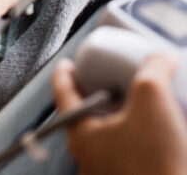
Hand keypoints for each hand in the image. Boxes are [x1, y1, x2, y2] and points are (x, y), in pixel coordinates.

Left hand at [52, 55, 186, 174]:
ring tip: (141, 103)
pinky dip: (139, 138)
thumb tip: (160, 59)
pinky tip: (159, 132)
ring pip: (110, 137)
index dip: (64, 73)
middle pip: (86, 115)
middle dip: (99, 94)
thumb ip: (154, 69)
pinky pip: (130, 154)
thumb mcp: (153, 96)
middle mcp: (90, 159)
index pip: (62, 94)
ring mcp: (111, 174)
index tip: (68, 63)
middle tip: (111, 79)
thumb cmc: (158, 161)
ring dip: (124, 117)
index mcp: (81, 135)